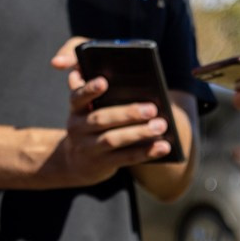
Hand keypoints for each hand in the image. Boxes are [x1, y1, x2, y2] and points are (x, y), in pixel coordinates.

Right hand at [45, 36, 171, 184]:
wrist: (76, 162)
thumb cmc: (91, 127)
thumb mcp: (86, 111)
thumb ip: (93, 96)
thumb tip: (101, 76)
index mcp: (76, 110)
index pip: (78, 97)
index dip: (89, 89)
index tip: (104, 82)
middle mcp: (77, 128)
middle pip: (102, 118)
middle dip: (128, 113)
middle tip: (153, 109)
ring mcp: (88, 148)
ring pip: (113, 139)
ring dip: (139, 133)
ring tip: (161, 126)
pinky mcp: (101, 164)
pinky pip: (126, 158)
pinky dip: (146, 152)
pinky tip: (163, 147)